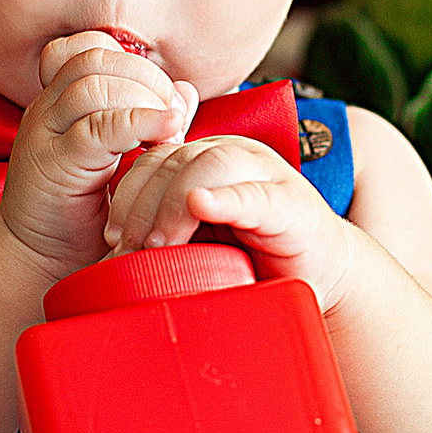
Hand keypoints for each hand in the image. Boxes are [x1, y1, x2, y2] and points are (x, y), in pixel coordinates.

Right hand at [0, 33, 199, 276]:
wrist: (42, 264)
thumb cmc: (85, 215)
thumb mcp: (122, 159)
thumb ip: (150, 122)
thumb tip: (186, 92)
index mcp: (58, 104)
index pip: (90, 50)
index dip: (133, 62)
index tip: (162, 99)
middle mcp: (45, 111)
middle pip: (95, 59)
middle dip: (146, 77)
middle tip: (174, 114)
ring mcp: (44, 134)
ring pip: (94, 84)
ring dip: (144, 98)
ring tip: (170, 129)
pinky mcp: (53, 163)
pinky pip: (98, 127)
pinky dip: (139, 122)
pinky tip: (166, 135)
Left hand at [105, 134, 354, 310]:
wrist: (322, 277)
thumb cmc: (253, 260)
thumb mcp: (199, 241)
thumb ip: (165, 229)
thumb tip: (109, 252)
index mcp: (208, 158)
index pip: (156, 157)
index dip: (129, 193)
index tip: (112, 237)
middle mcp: (236, 155)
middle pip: (176, 160)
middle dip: (144, 206)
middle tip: (128, 251)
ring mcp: (268, 175)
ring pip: (210, 165)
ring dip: (175, 206)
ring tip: (158, 245)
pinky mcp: (294, 204)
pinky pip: (257, 195)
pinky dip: (227, 198)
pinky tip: (203, 207)